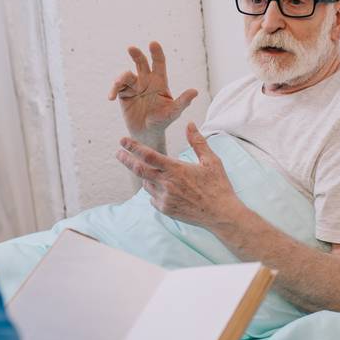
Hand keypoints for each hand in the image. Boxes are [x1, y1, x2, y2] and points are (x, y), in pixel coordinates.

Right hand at [108, 41, 197, 142]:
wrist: (147, 133)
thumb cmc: (162, 121)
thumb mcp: (173, 112)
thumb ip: (183, 102)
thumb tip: (195, 91)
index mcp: (159, 81)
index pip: (159, 63)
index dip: (156, 53)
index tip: (153, 43)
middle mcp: (146, 81)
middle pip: (141, 63)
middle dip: (136, 55)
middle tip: (131, 48)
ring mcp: (134, 86)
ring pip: (127, 75)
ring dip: (121, 78)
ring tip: (118, 83)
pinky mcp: (124, 94)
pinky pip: (117, 88)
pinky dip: (113, 90)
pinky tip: (111, 97)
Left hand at [116, 123, 242, 230]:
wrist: (221, 215)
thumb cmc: (218, 186)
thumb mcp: (211, 161)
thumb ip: (198, 142)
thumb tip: (190, 124)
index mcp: (176, 169)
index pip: (148, 155)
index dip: (133, 147)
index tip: (123, 141)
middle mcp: (167, 184)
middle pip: (139, 170)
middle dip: (126, 160)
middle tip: (118, 153)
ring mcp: (165, 198)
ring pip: (146, 185)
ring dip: (145, 177)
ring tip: (149, 172)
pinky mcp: (166, 209)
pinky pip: (153, 198)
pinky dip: (154, 191)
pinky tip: (163, 189)